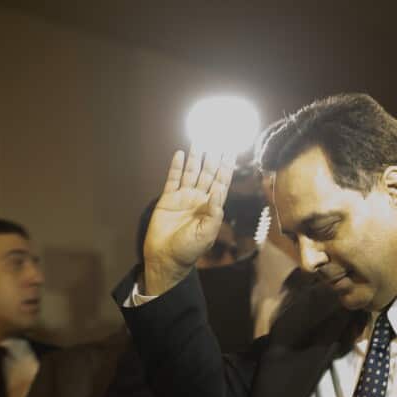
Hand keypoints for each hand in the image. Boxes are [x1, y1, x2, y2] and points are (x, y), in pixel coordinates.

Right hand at [143, 150, 235, 294]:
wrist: (165, 258)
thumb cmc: (189, 250)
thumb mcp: (206, 233)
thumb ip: (214, 212)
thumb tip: (219, 189)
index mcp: (211, 207)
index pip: (221, 182)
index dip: (226, 167)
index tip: (231, 151)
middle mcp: (198, 199)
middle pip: (208, 172)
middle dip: (213, 156)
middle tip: (217, 138)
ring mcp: (183, 198)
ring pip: (191, 172)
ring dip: (196, 157)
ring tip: (200, 140)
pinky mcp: (167, 199)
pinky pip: (173, 179)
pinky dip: (176, 167)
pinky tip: (180, 154)